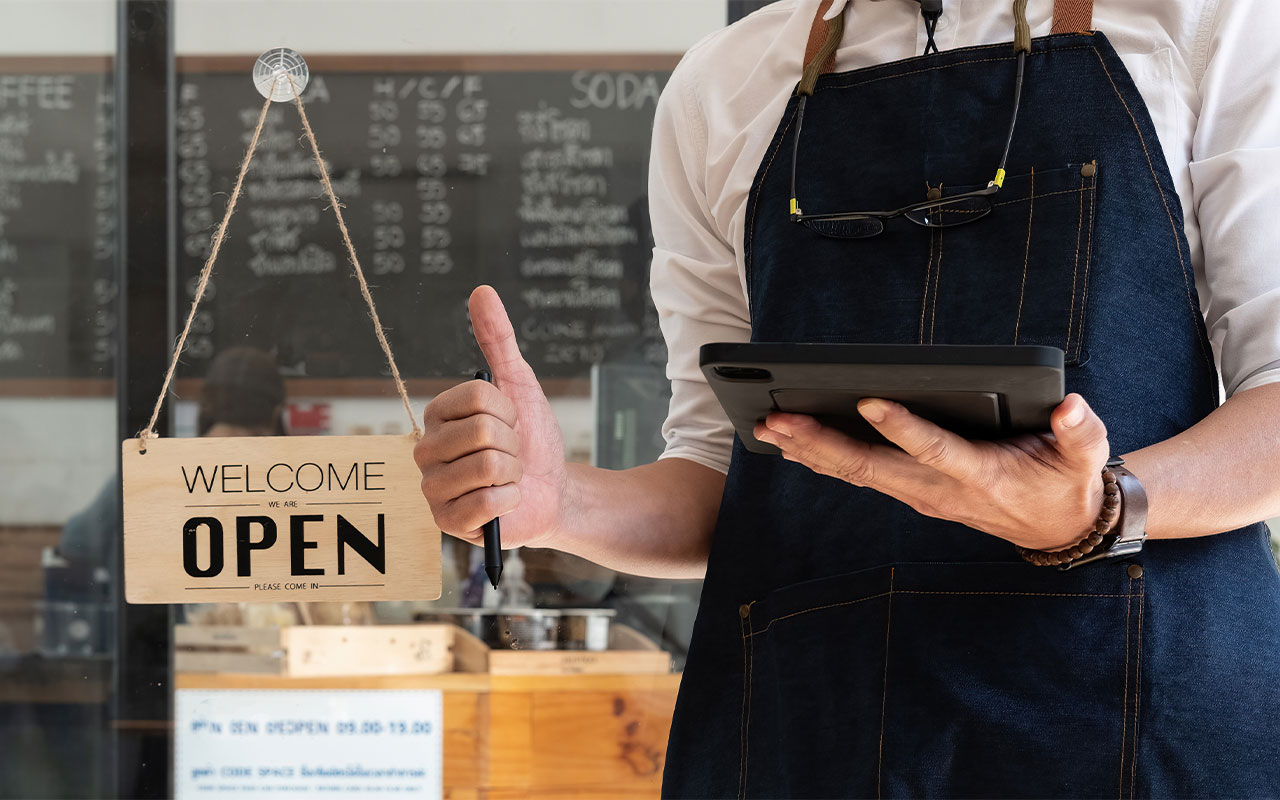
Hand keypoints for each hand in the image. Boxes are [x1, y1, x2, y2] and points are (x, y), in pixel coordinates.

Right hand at [414, 285, 567, 547]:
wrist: (554, 489)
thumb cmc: (532, 439)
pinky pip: (489, 502)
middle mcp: (426, 451)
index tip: (510, 422)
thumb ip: (498, 338)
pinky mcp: (447, 523)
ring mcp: (433, 489)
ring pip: (489, 466)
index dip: (508, 411)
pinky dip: (511, 501)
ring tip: (508, 478)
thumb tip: (482, 291)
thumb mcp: (519, 384)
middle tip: (511, 454)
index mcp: (437, 416)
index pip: (479, 398)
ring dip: (514, 473)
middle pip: (484, 433)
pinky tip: (506, 503)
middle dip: (513, 444)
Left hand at [753, 393, 1110, 550]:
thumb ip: (1080, 432)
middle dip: (822, 442)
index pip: (934, 450)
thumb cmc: (1067, 481)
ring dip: (810, 451)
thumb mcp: (1084, 457)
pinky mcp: (912, 493)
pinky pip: (860, 477)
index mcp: (980, 475)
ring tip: (769, 428)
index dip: (902, 429)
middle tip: (779, 419)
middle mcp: (940, 490)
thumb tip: (1071, 407)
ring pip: (858, 473)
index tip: (869, 401)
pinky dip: (823, 460)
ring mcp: (921, 495)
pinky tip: (791, 446)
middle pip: (873, 466)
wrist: (1058, 527)